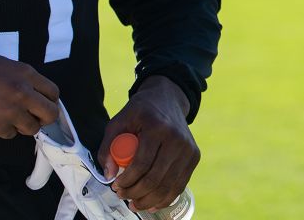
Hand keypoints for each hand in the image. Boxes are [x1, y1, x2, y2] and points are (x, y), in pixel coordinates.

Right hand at [0, 51, 59, 137]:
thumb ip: (24, 79)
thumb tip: (37, 95)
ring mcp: (11, 112)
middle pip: (50, 115)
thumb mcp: (6, 65)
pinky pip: (10, 134)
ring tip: (8, 115)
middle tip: (35, 117)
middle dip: (45, 118)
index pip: (54, 93)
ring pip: (31, 128)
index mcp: (26, 74)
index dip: (50, 101)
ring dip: (23, 125)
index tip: (43, 104)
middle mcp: (22, 94)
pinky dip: (4, 129)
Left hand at [97, 76, 198, 212]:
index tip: (115, 186)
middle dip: (135, 193)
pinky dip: (165, 198)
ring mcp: (189, 149)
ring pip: (168, 185)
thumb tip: (109, 175)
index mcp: (157, 127)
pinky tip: (151, 203)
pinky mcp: (194, 156)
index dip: (127, 180)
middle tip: (122, 196)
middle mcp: (177, 138)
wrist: (168, 99)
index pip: (142, 163)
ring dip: (149, 200)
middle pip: (155, 178)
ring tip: (134, 204)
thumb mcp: (119, 121)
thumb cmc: (140, 111)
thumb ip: (108, 146)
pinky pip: (180, 184)